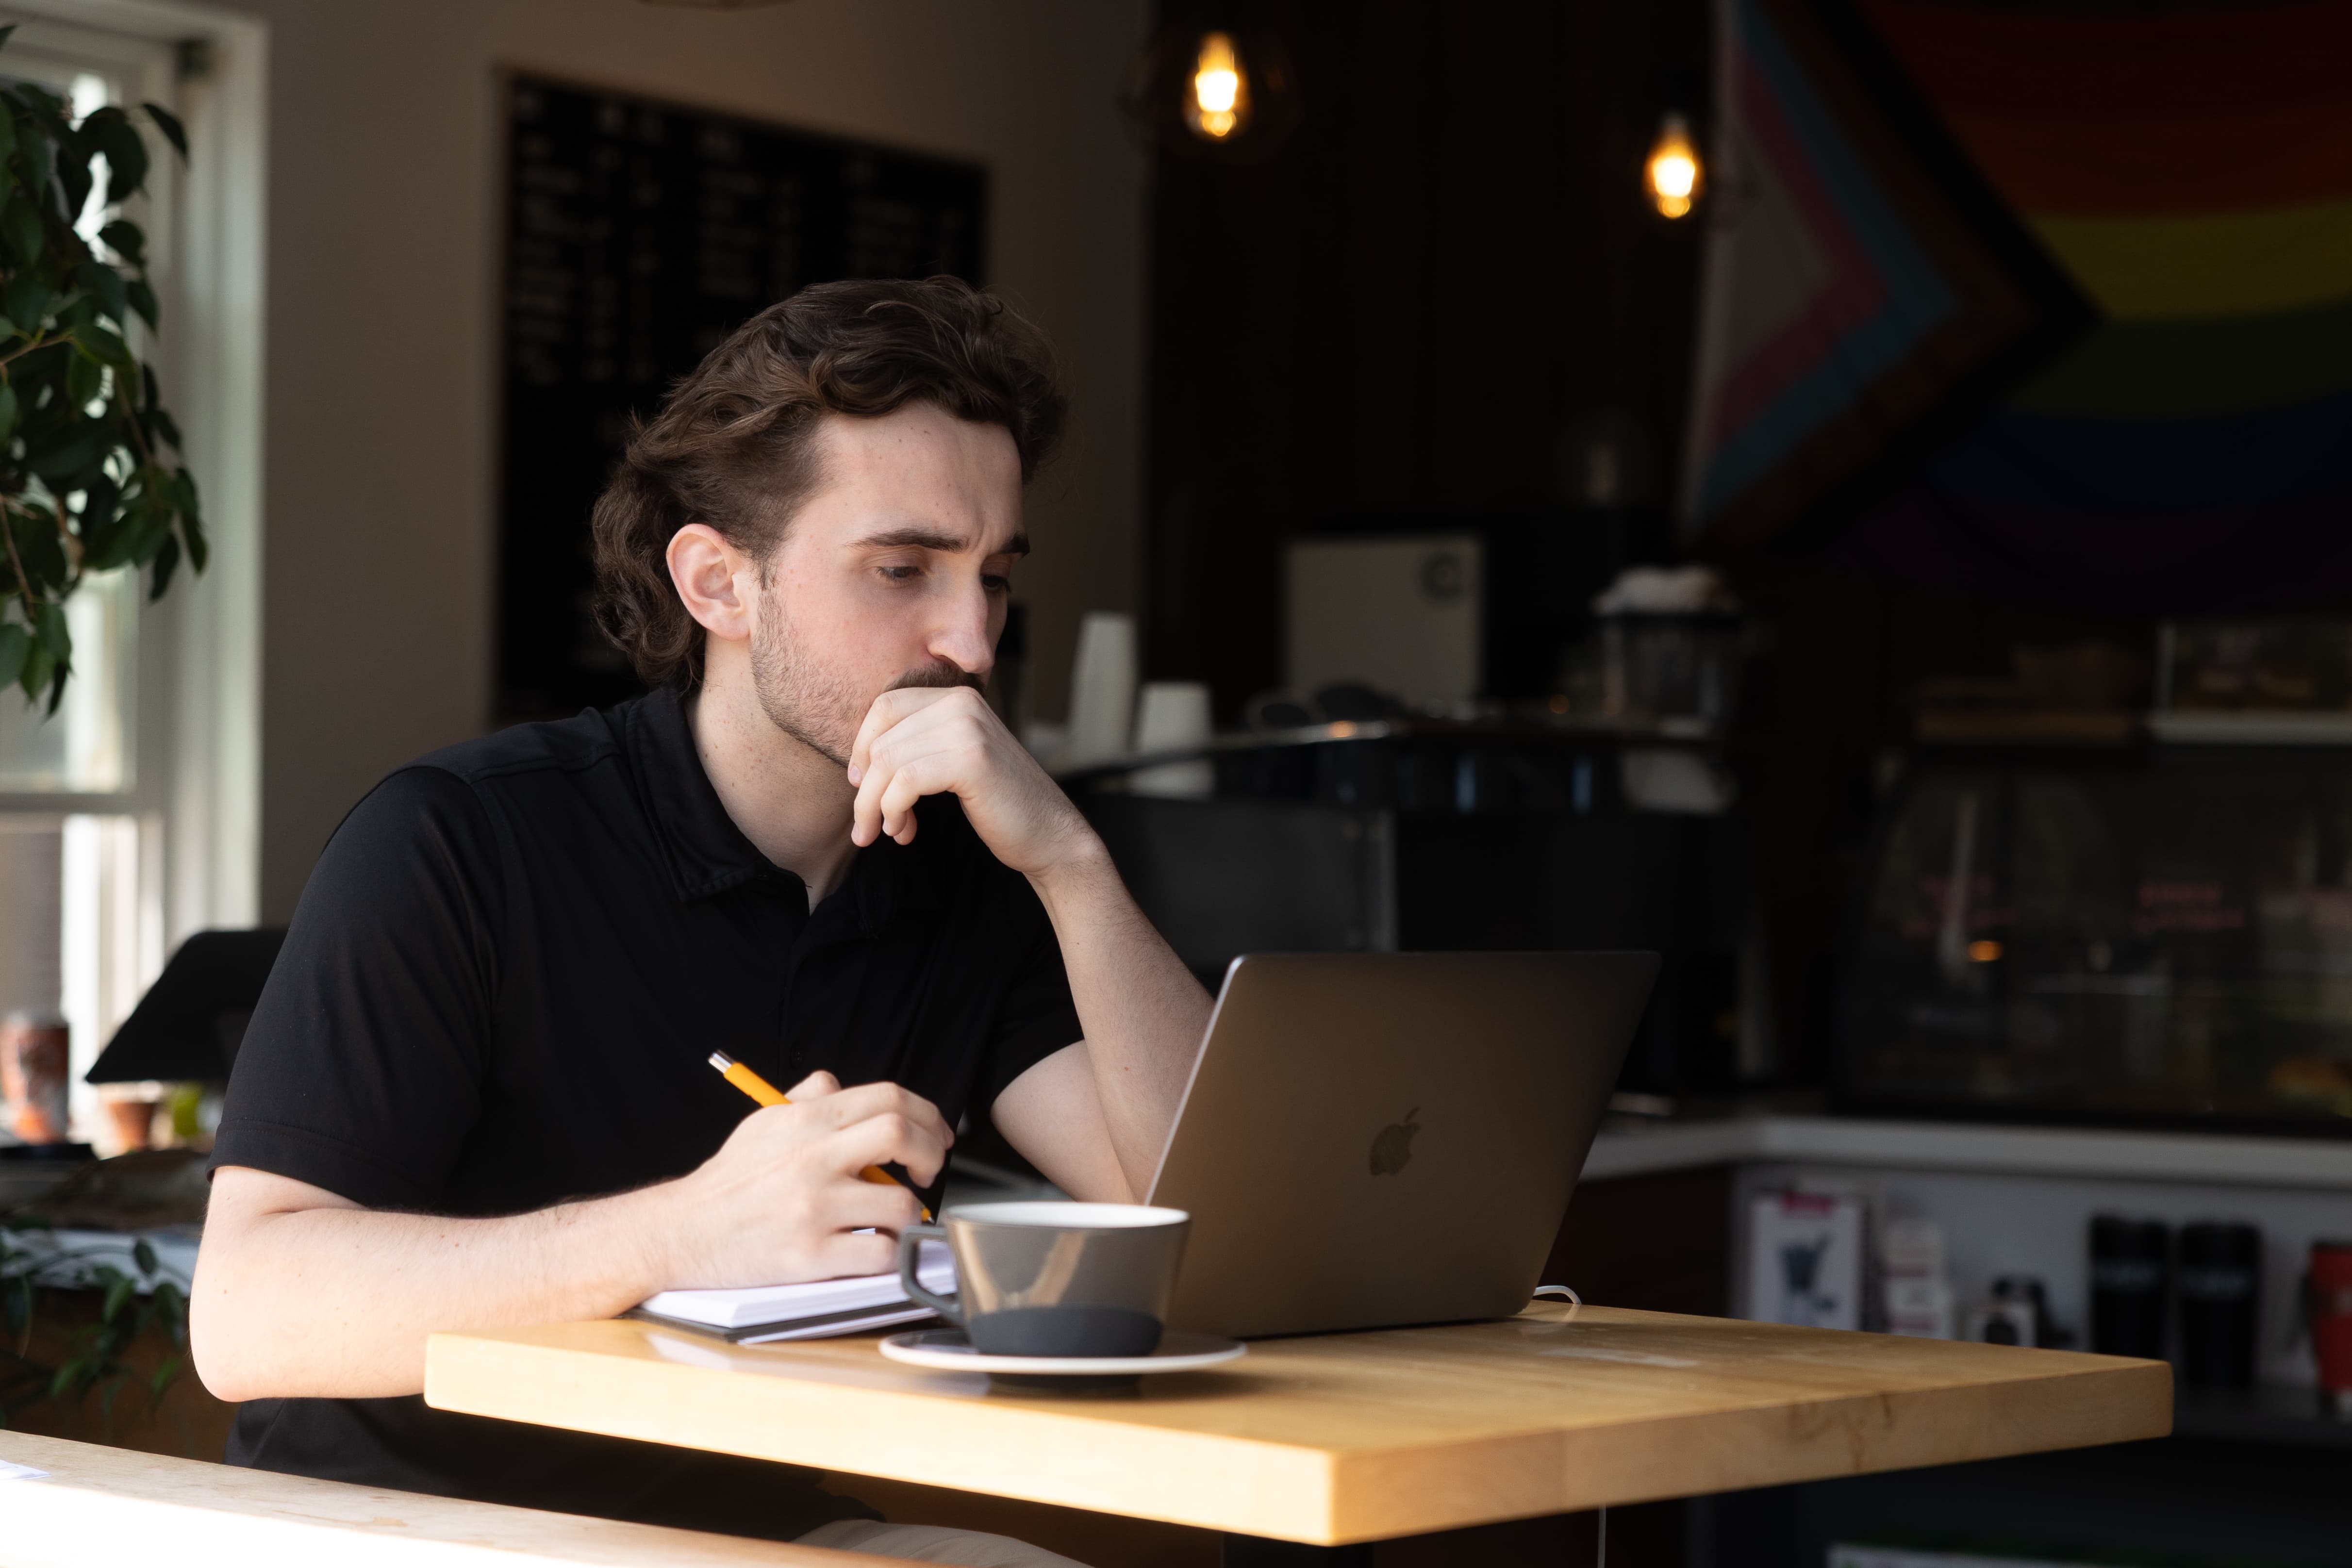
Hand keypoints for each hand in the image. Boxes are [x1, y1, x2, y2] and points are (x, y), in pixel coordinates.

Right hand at [656, 1071, 952, 1287]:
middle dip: (931, 1154)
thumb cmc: (726, 1183)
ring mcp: (812, 1208)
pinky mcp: (809, 1256)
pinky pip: (878, 1253)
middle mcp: (810, 1158)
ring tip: (891, 1218)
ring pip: (899, 1203)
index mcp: (804, 1122)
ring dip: (908, 1213)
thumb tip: (838, 1085)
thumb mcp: (762, 1123)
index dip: (926, 1115)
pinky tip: (874, 1248)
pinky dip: (889, 1253)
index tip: (935, 1135)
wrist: (681, 1232)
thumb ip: (805, 1100)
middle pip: (900, 1135)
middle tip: (928, 1171)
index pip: (888, 1099)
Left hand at [846, 685, 1098, 877]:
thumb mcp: (954, 760)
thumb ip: (919, 745)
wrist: (1050, 834)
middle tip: (866, 825)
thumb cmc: (998, 804)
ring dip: (874, 805)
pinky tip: (903, 831)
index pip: (885, 706)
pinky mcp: (971, 759)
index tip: (860, 785)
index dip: (861, 747)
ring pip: (888, 762)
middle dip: (865, 787)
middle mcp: (962, 703)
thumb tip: (859, 761)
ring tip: (886, 832)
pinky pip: (906, 782)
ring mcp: (968, 728)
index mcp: (957, 697)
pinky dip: (893, 811)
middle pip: (882, 737)